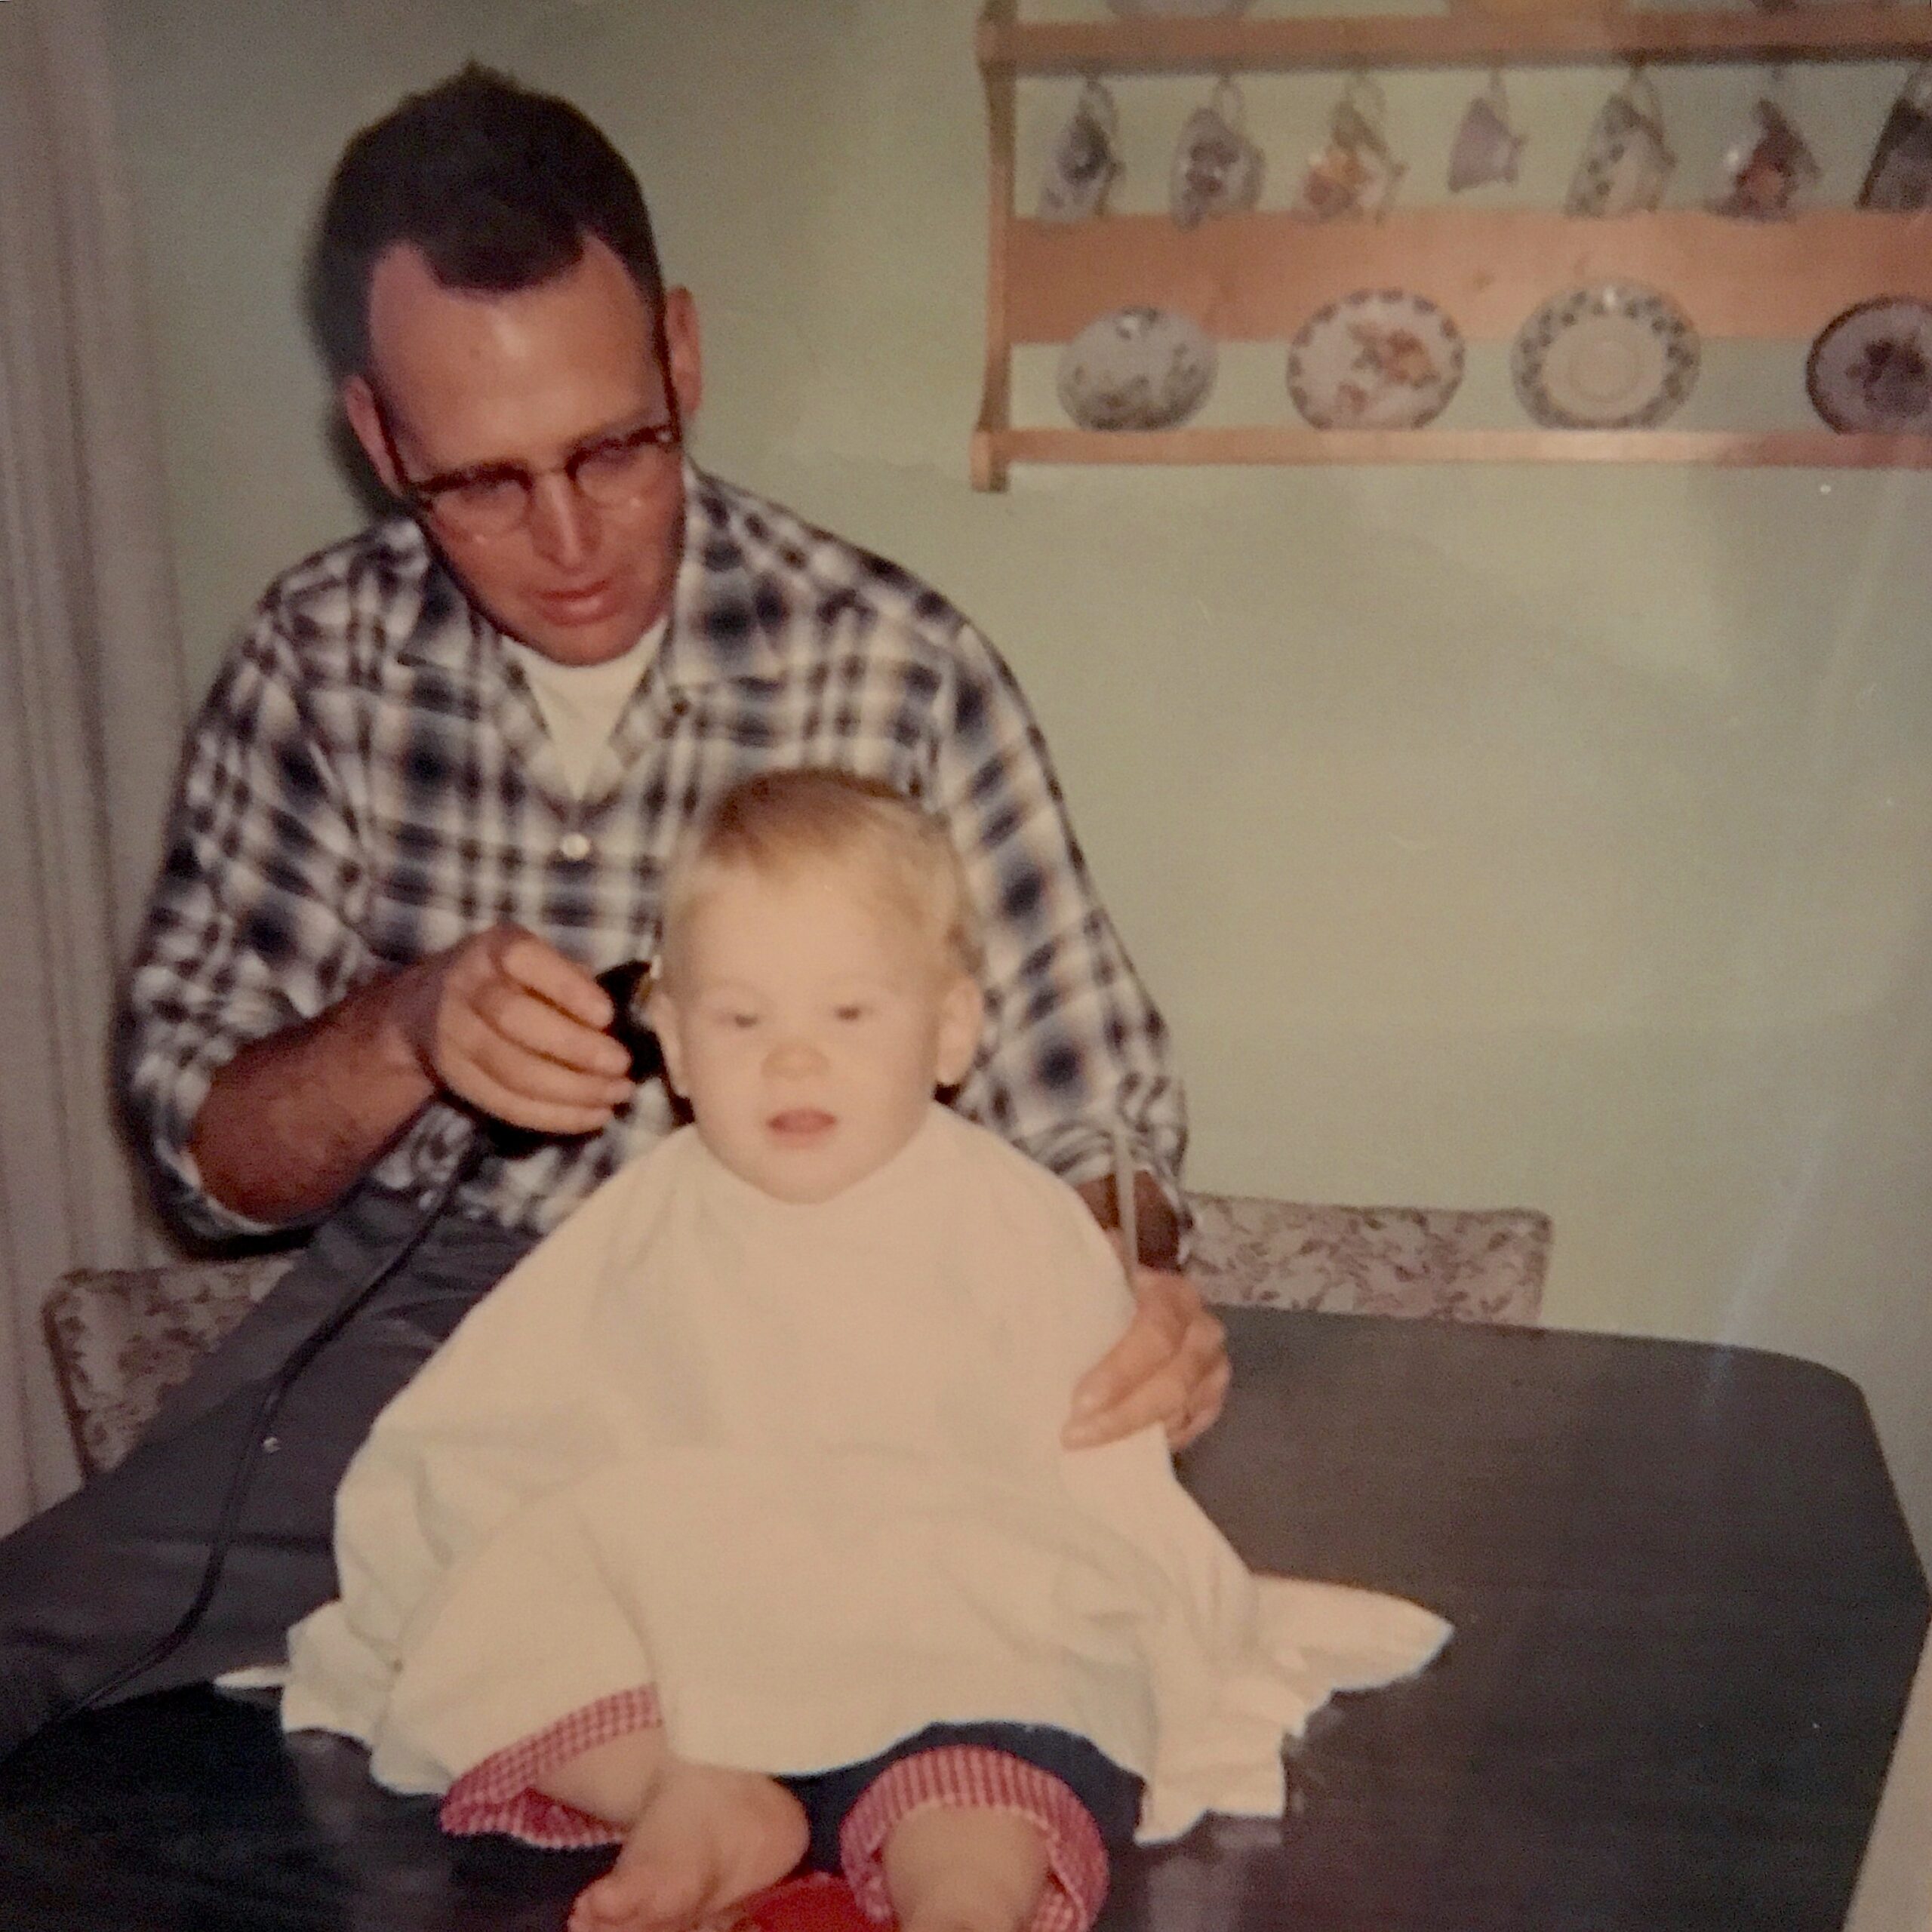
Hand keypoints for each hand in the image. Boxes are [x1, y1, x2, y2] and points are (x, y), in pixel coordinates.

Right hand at [389, 923, 635, 1134]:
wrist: (428, 1005)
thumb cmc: (510, 979)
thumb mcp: (538, 963)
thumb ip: (574, 982)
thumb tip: (620, 1020)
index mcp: (495, 949)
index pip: (525, 960)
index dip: (567, 989)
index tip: (607, 1016)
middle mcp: (467, 987)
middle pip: (515, 1020)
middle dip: (575, 1048)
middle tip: (622, 1066)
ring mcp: (454, 1036)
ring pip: (511, 1071)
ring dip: (571, 1091)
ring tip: (617, 1095)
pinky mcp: (456, 1078)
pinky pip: (505, 1104)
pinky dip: (554, 1116)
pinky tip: (593, 1116)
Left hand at [1063, 1249, 1229, 1451]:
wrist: (1139, 1301)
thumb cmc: (1108, 1288)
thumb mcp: (1098, 1271)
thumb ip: (1084, 1275)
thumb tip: (1046, 1275)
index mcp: (1173, 1294)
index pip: (1156, 1335)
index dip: (1120, 1372)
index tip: (1080, 1402)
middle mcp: (1203, 1329)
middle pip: (1173, 1381)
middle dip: (1122, 1414)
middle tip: (1075, 1435)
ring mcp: (1214, 1366)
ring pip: (1182, 1410)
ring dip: (1135, 1432)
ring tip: (1089, 1447)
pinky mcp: (1213, 1396)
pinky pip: (1192, 1426)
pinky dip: (1159, 1439)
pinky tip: (1124, 1447)